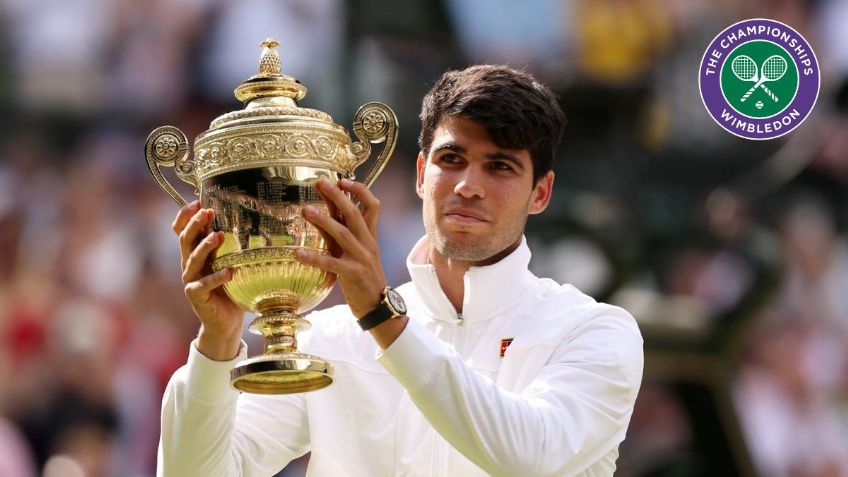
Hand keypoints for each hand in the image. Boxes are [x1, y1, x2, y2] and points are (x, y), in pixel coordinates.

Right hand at [173, 201, 243, 360]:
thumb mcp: (232, 263)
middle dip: (195, 224)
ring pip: (192, 259)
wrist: (227, 322)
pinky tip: (230, 272)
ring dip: (205, 246)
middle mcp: (190, 265)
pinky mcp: (196, 296)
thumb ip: (234, 248)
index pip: (182, 231)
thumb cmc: (232, 289)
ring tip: (220, 236)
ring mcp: (191, 281)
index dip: (185, 216)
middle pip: (185, 240)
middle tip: (207, 212)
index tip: (197, 201)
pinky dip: (217, 278)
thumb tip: (255, 222)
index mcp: (196, 254)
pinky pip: (204, 285)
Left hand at [297, 178, 386, 318]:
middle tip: (321, 182)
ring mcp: (361, 258)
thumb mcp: (354, 251)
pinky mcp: (353, 274)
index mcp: (370, 236)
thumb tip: (325, 211)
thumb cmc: (362, 276)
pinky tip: (298, 253)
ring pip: (343, 234)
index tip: (342, 180)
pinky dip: (315, 258)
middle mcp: (367, 243)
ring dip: (324, 220)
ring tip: (305, 210)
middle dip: (338, 196)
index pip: (372, 205)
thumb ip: (341, 232)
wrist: (377, 305)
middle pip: (355, 214)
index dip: (359, 191)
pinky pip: (332, 263)